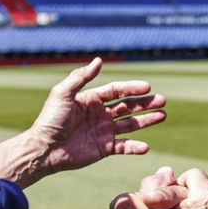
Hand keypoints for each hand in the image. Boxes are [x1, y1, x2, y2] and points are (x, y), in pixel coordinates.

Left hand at [27, 59, 166, 174]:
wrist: (44, 148)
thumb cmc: (50, 119)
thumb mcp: (62, 94)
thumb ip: (81, 77)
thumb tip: (99, 60)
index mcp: (91, 100)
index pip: (117, 91)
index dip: (132, 88)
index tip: (147, 87)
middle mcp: (100, 114)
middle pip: (128, 106)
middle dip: (145, 103)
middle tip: (162, 100)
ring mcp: (104, 132)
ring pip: (131, 124)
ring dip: (147, 120)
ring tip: (163, 115)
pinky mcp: (104, 148)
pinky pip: (124, 146)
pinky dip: (135, 147)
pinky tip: (145, 146)